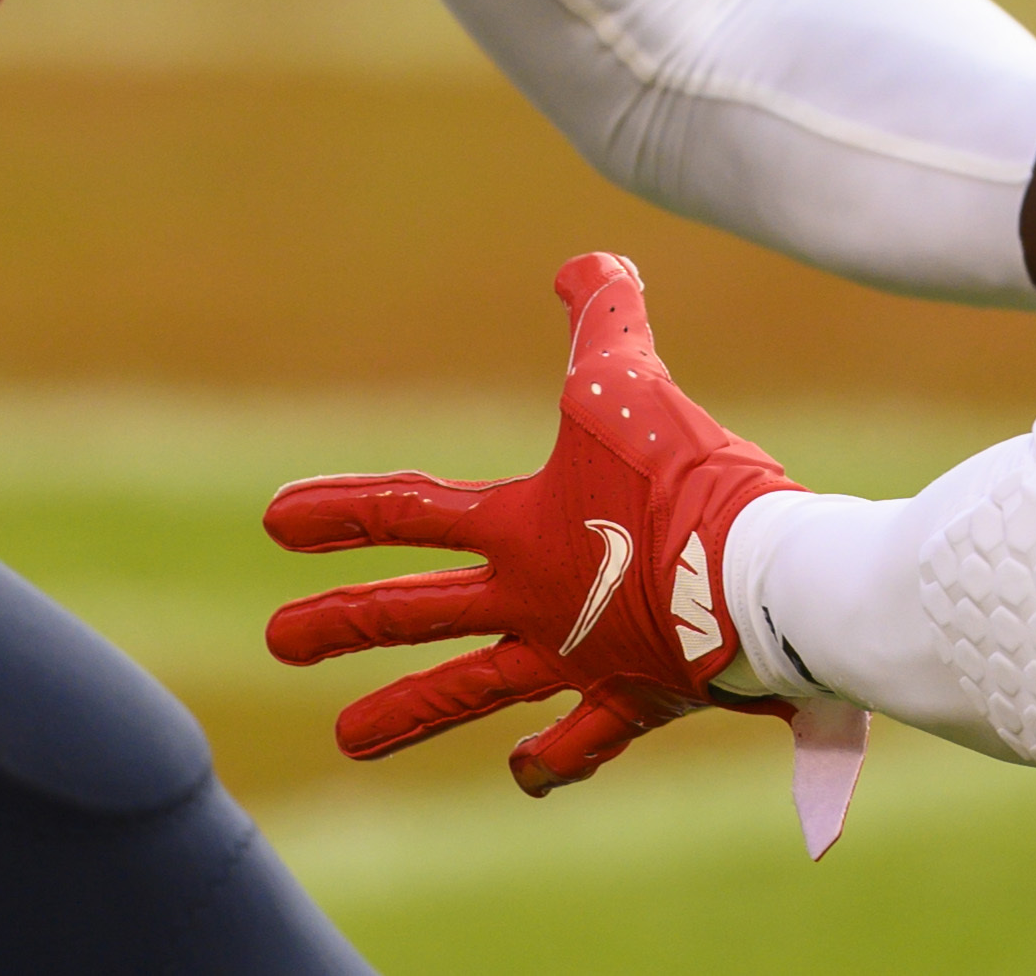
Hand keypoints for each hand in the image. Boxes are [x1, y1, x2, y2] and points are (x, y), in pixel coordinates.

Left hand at [267, 252, 799, 794]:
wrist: (763, 580)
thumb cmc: (689, 477)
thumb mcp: (632, 381)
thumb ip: (603, 318)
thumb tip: (584, 261)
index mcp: (519, 531)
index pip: (408, 512)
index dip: (340, 511)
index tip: (272, 520)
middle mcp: (532, 602)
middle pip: (416, 614)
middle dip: (343, 622)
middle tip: (276, 642)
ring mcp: (577, 659)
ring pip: (473, 690)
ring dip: (408, 712)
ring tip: (344, 743)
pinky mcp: (637, 698)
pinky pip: (583, 740)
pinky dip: (553, 757)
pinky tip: (521, 773)